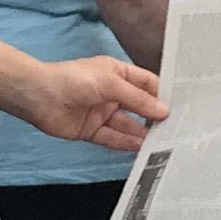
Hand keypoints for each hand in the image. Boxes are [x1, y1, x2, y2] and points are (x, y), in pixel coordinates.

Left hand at [0, 54, 166, 152]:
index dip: (162, 93)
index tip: (182, 105)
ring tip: (163, 141)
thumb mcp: (110, 83)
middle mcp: (111, 92)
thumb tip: (163, 109)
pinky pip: (113, 138)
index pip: (146, 83)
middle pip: (139, 106)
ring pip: (127, 124)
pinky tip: (141, 147)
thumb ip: (137, 99)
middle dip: (155, 116)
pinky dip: (126, 143)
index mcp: (117, 72)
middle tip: (176, 127)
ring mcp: (101, 112)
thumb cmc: (72, 79)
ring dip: (143, 132)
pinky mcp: (91, 130)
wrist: (37, 95)